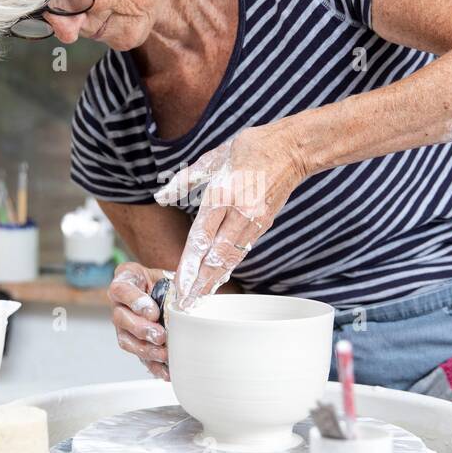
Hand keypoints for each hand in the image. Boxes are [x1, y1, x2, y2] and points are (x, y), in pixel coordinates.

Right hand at [107, 262, 170, 380]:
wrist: (164, 290)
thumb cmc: (163, 280)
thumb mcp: (169, 274)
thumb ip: (175, 283)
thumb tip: (190, 298)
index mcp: (126, 279)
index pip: (122, 289)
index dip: (135, 302)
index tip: (153, 312)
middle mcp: (119, 303)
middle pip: (120, 318)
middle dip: (141, 330)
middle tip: (160, 336)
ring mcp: (123, 325)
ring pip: (126, 340)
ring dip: (145, 349)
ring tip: (163, 354)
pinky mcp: (133, 342)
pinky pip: (138, 356)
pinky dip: (153, 365)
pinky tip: (165, 371)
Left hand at [153, 124, 304, 308]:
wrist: (291, 149)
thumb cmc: (249, 148)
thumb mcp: (212, 158)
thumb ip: (184, 180)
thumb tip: (160, 196)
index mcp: (222, 194)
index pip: (201, 238)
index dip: (189, 264)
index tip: (179, 284)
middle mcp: (239, 213)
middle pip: (216, 256)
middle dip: (200, 282)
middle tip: (186, 303)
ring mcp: (254, 221)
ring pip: (231, 258)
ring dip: (214, 280)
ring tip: (199, 298)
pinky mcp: (263, 224)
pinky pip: (242, 251)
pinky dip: (228, 267)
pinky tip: (218, 279)